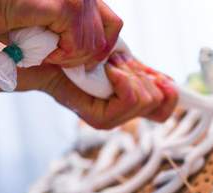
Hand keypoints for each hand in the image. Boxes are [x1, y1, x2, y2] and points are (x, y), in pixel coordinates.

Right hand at [0, 0, 122, 67]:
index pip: (113, 25)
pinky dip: (61, 56)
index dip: (103, 49)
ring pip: (90, 46)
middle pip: (102, 39)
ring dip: (68, 59)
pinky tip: (45, 52)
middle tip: (58, 61)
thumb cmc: (11, 14)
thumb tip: (92, 59)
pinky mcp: (67, 6)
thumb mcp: (53, 27)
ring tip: (47, 55)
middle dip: (82, 58)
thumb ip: (74, 36)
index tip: (86, 62)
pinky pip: (76, 45)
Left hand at [0, 41, 177, 127]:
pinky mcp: (98, 119)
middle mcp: (120, 115)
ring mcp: (109, 120)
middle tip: (118, 63)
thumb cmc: (74, 52)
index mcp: (128, 102)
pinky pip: (129, 102)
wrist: (40, 55)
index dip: (172, 94)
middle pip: (160, 104)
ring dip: (132, 76)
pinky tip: (109, 70)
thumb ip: (142, 72)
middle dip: (146, 77)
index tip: (160, 76)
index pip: (165, 110)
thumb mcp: (117, 58)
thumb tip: (169, 82)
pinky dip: (124, 81)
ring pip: (145, 102)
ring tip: (109, 64)